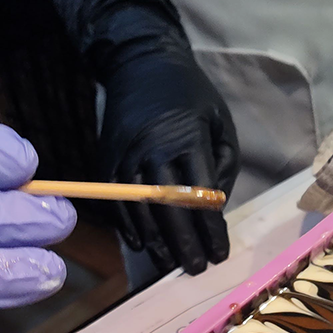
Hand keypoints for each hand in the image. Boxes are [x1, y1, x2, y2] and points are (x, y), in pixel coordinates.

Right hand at [95, 6, 238, 276]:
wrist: (139, 64)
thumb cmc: (189, 95)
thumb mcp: (220, 121)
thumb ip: (224, 163)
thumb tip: (216, 206)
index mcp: (188, 139)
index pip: (202, 196)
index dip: (211, 229)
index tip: (219, 254)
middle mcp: (154, 150)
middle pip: (171, 209)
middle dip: (185, 243)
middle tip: (196, 269)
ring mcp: (127, 157)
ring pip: (142, 210)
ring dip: (157, 242)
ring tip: (170, 264)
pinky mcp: (108, 160)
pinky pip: (118, 201)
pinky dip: (129, 226)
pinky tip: (141, 245)